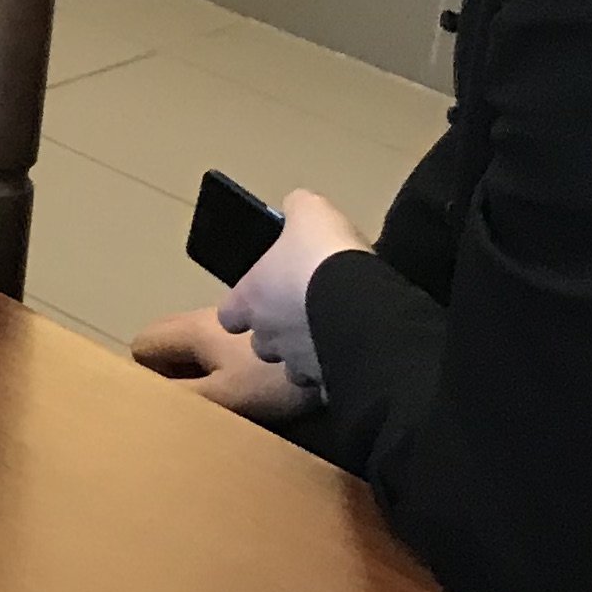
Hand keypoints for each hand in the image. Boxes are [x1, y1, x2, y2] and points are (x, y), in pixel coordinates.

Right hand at [131, 305, 317, 422]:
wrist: (344, 331)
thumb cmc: (276, 374)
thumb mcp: (224, 396)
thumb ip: (182, 396)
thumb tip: (143, 400)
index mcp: (194, 329)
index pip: (144, 342)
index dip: (147, 372)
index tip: (171, 400)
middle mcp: (214, 315)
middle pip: (175, 335)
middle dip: (179, 365)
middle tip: (202, 397)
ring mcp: (248, 313)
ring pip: (212, 337)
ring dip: (216, 362)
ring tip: (242, 394)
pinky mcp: (281, 317)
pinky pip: (245, 338)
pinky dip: (248, 357)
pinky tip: (274, 381)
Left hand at [219, 187, 364, 399]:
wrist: (362, 305)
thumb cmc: (321, 257)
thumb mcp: (309, 213)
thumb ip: (296, 212)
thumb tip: (294, 208)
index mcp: (249, 300)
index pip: (229, 314)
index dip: (243, 306)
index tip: (261, 297)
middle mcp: (267, 338)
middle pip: (262, 343)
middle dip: (279, 333)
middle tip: (305, 313)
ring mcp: (298, 365)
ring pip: (295, 367)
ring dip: (309, 352)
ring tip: (334, 334)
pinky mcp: (331, 383)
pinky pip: (331, 379)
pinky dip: (340, 367)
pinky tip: (358, 350)